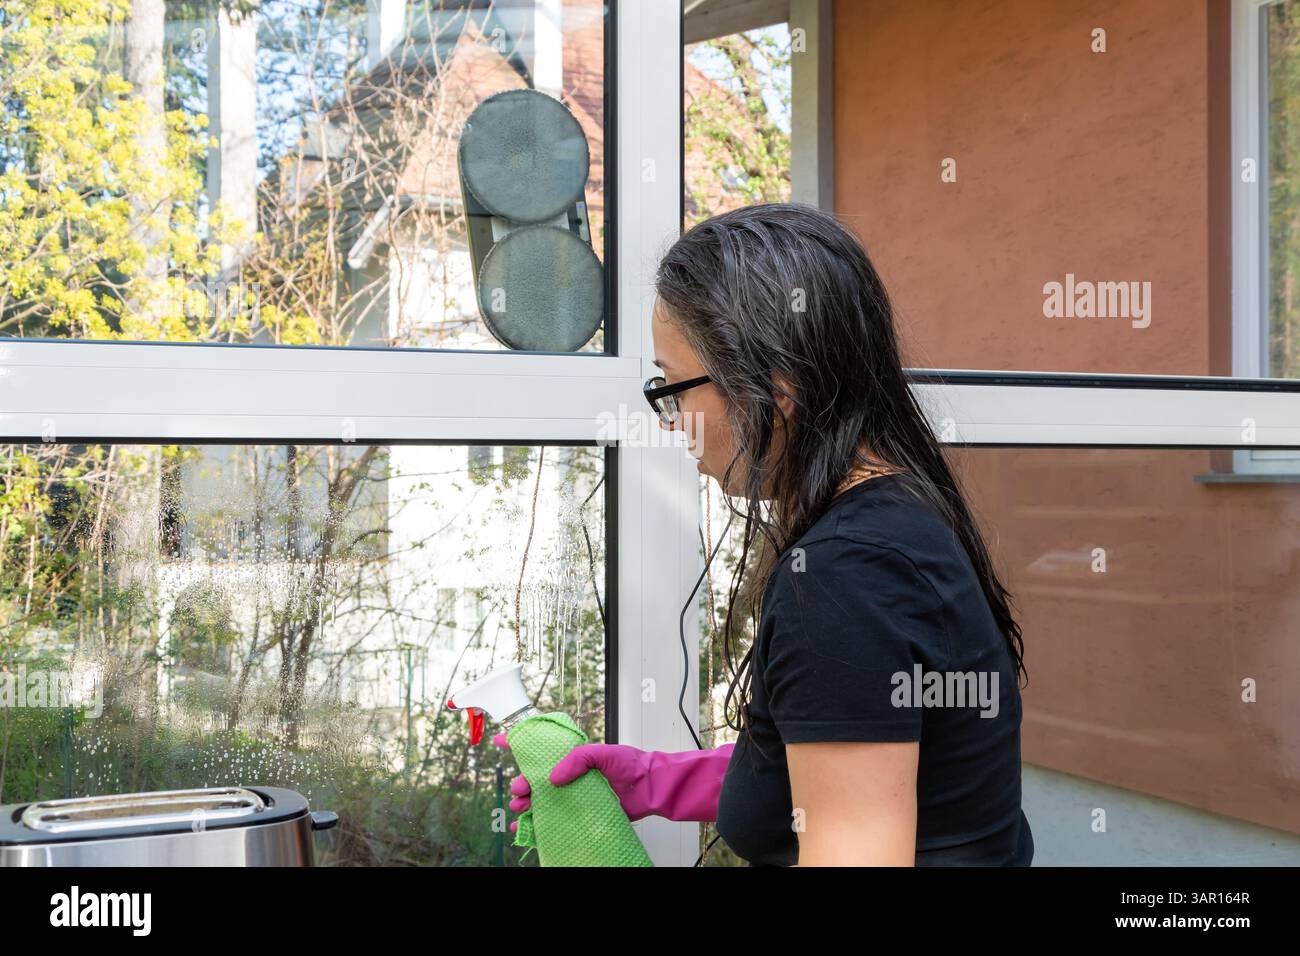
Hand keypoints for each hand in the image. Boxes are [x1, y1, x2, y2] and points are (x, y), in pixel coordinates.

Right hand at [494, 733, 734, 823]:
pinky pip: (552, 818)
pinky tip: (524, 826)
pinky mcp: (578, 814)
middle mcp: (570, 775)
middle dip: (521, 782)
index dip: (521, 743)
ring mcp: (573, 795)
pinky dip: (534, 823)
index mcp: (573, 757)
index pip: (542, 747)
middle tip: (519, 788)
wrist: (651, 789)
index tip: (502, 740)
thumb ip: (577, 760)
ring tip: (520, 806)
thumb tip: (553, 777)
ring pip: (540, 799)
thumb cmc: (631, 765)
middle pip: (535, 778)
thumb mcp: (603, 753)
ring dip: (525, 802)